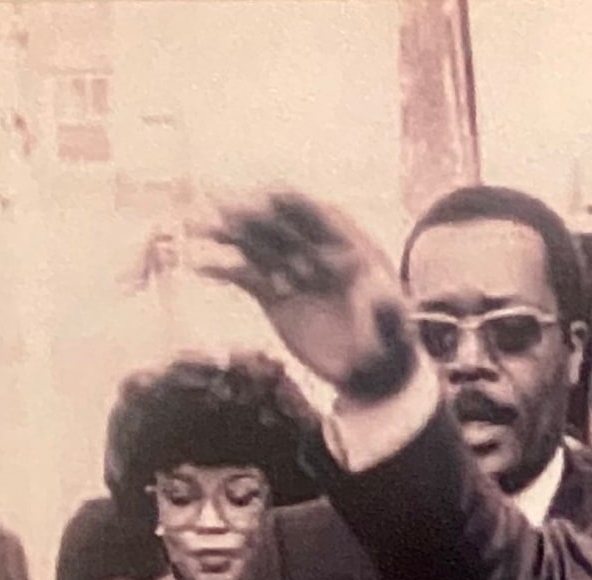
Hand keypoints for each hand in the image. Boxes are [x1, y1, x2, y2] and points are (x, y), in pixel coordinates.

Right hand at [191, 192, 412, 396]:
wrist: (371, 371)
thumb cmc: (390, 343)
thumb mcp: (394, 328)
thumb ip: (386, 310)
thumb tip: (382, 295)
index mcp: (347, 244)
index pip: (316, 214)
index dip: (292, 205)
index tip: (266, 195)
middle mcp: (314, 249)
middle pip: (278, 223)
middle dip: (250, 214)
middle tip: (220, 206)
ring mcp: (290, 268)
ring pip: (254, 244)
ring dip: (226, 233)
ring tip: (198, 227)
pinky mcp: (271, 292)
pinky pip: (242, 275)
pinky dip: (221, 269)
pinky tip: (197, 266)